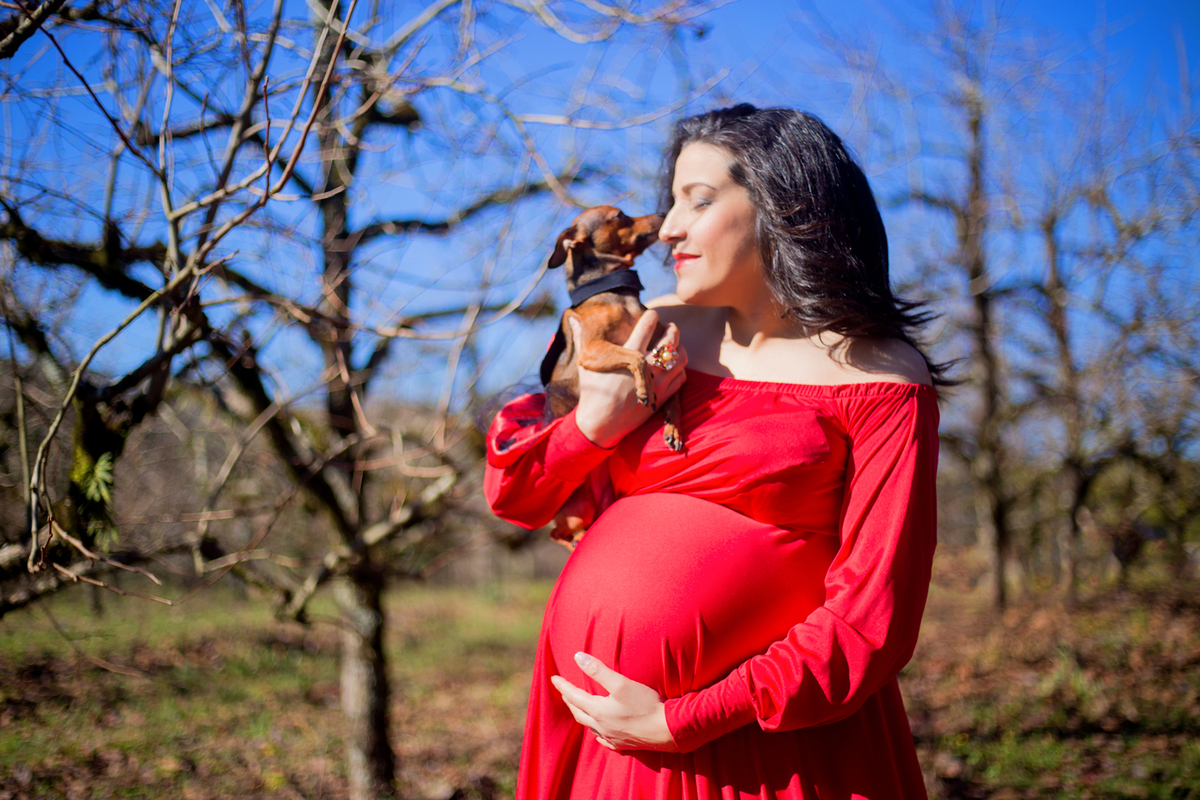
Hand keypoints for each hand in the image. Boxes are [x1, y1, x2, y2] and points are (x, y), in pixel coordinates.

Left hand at [550, 652, 677, 751]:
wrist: (669, 730)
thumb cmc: (646, 704)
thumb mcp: (621, 683)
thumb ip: (598, 670)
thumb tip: (577, 657)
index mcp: (598, 711)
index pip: (574, 696)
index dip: (563, 686)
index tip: (553, 678)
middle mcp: (602, 726)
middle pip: (578, 712)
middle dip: (569, 701)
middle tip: (563, 692)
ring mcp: (612, 738)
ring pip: (590, 727)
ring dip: (582, 715)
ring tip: (579, 708)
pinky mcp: (624, 745)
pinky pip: (604, 740)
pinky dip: (597, 732)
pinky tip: (599, 733)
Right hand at [572, 310, 687, 448]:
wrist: (602, 424)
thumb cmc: (592, 392)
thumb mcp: (586, 364)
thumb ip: (582, 338)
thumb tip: (573, 318)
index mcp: (628, 355)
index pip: (647, 326)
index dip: (652, 316)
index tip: (652, 314)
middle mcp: (647, 367)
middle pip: (670, 340)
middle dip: (672, 329)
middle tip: (670, 327)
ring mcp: (658, 382)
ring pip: (680, 357)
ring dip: (678, 348)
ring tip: (674, 346)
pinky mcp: (663, 396)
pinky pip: (681, 376)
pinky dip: (680, 369)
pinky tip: (673, 366)